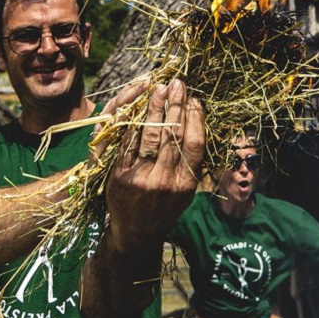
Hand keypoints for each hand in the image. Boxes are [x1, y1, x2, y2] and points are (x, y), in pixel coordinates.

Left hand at [104, 79, 204, 251]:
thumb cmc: (164, 208)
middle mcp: (165, 181)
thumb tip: (198, 126)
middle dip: (175, 105)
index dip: (195, 118)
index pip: (194, 144)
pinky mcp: (120, 176)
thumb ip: (191, 164)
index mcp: (186, 184)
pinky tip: (139, 107)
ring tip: (159, 89)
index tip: (194, 99)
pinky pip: (129, 143)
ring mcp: (141, 178)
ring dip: (155, 108)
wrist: (135, 234)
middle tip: (177, 84)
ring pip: (150, 135)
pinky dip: (134, 122)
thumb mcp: (185, 192)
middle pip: (173, 135)